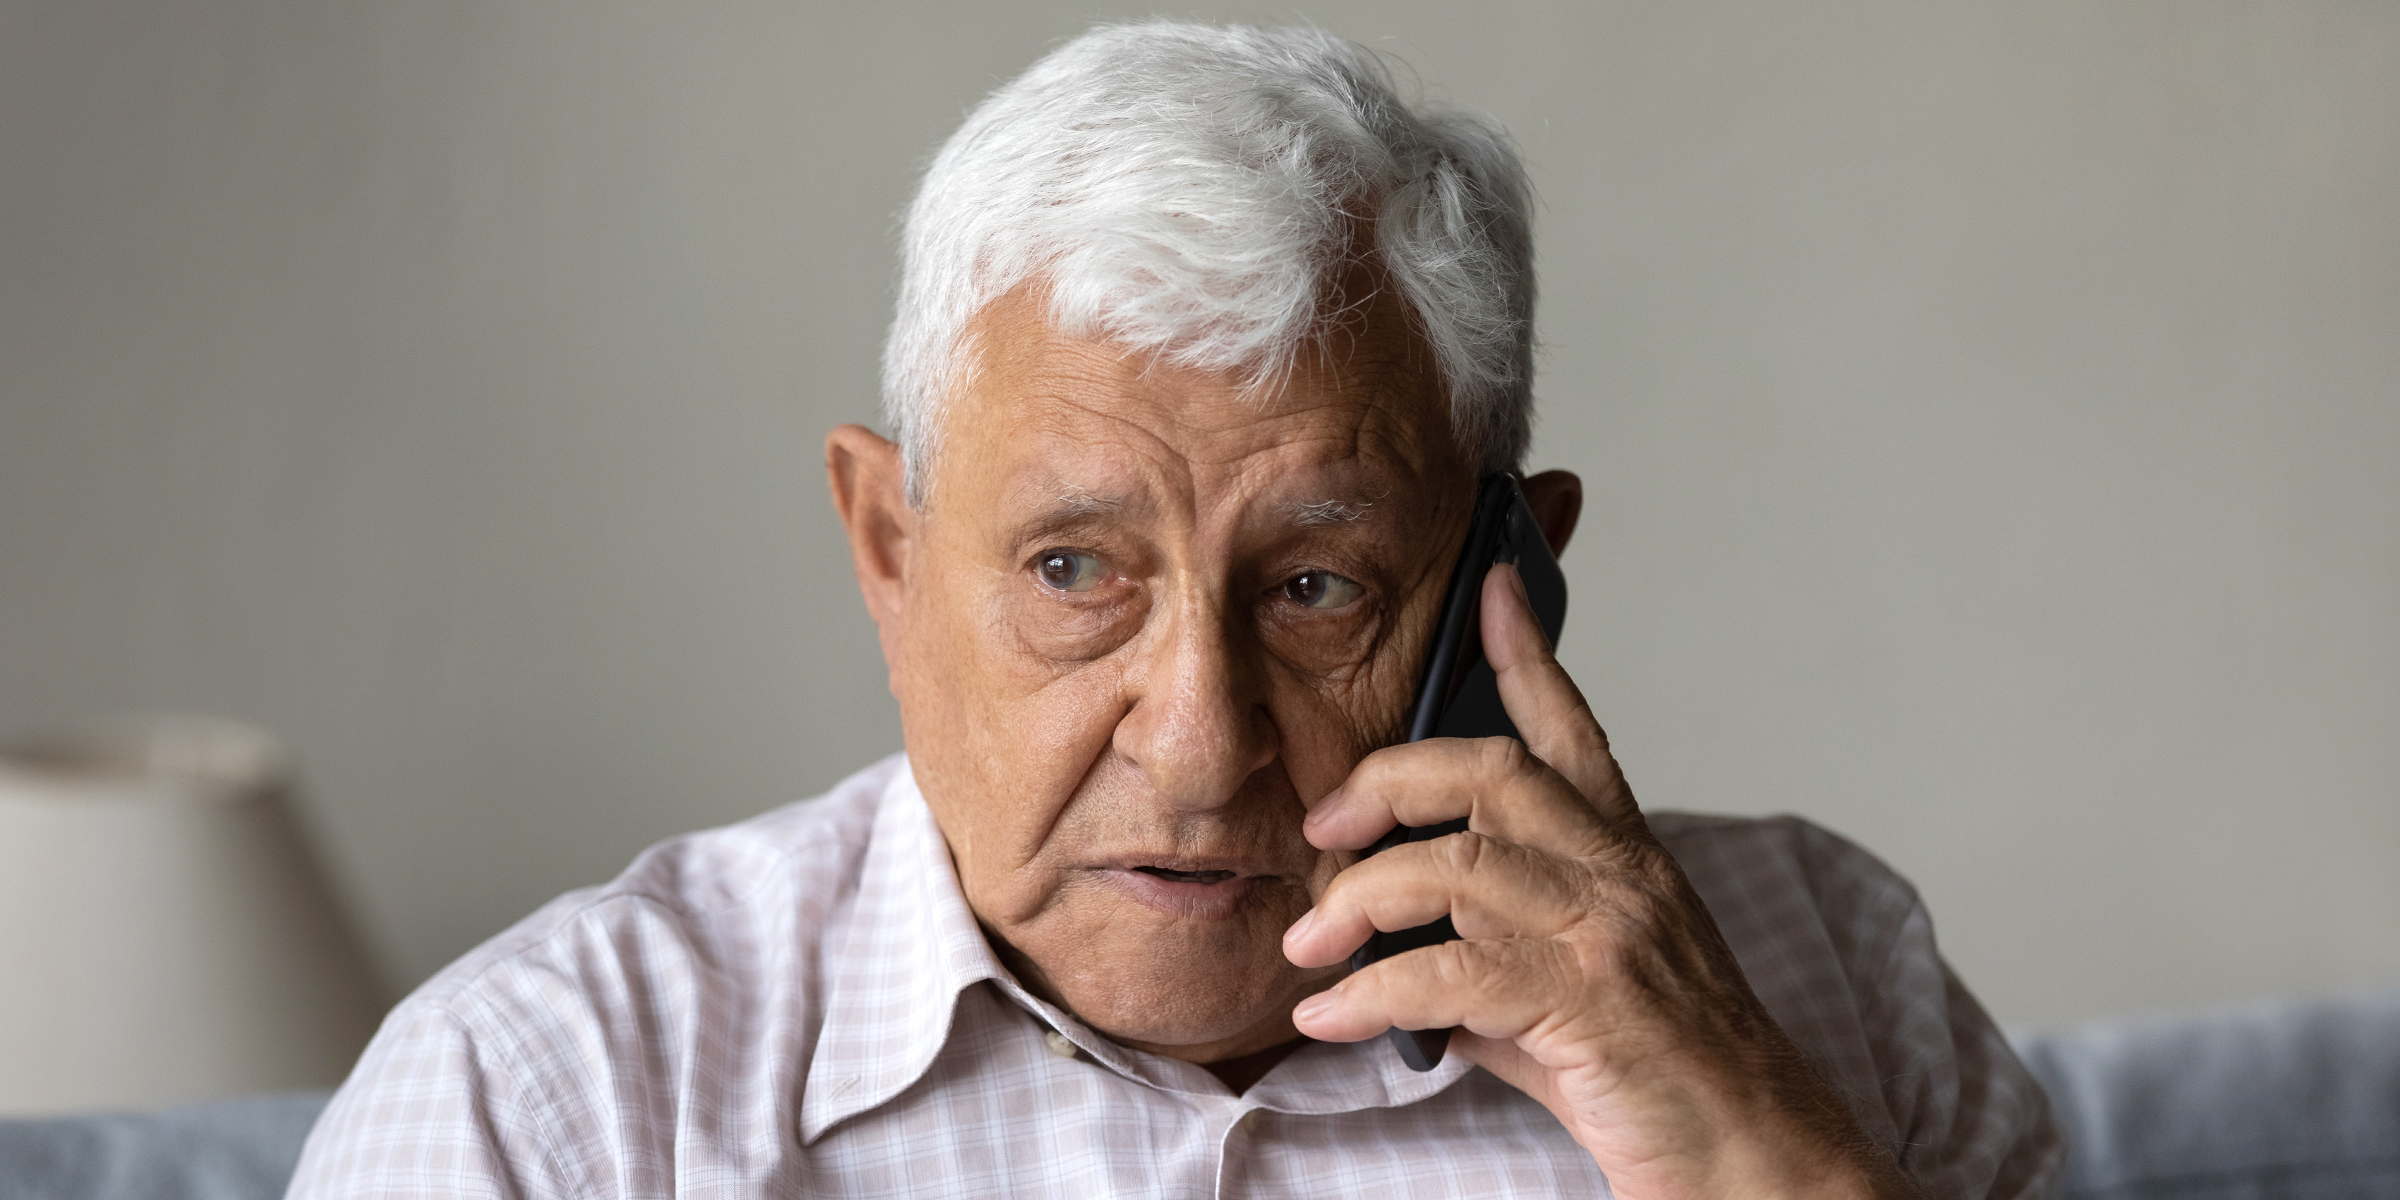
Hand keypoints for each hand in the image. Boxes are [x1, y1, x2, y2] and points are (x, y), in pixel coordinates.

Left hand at [1282, 563, 1920, 1199]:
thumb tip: (1405, 966)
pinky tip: (1327, 1019)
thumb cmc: (1669, 1086)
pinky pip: (1446, 975)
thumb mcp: (1577, 1004)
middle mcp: (1623, 878)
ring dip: (1356, 903)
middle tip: (1322, 832)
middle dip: (1386, 784)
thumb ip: (1497, 965)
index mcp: (1629, 862)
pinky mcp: (1589, 1003)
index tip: (1492, 588)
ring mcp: (1608, 933)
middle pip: (1490, 771)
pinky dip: (1368, 996)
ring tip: (1305, 946)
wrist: (1759, 1166)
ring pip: (1455, 865)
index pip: (1573, 733)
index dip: (1529, 655)